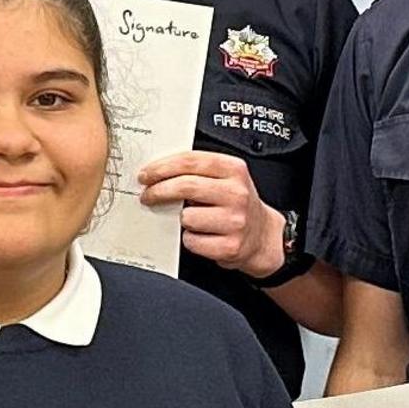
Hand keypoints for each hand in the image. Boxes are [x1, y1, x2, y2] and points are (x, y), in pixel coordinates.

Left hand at [144, 151, 281, 275]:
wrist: (262, 236)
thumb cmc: (236, 205)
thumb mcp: (227, 178)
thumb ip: (198, 170)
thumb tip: (158, 171)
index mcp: (234, 170)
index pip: (190, 161)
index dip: (162, 167)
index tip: (146, 174)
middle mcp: (237, 193)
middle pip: (185, 186)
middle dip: (158, 191)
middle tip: (148, 195)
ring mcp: (235, 221)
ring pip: (186, 217)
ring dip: (181, 220)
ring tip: (193, 219)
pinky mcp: (230, 246)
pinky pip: (192, 241)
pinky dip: (190, 239)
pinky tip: (201, 235)